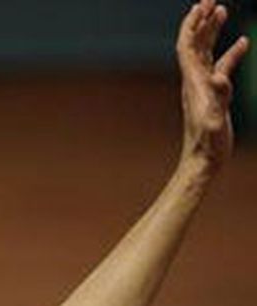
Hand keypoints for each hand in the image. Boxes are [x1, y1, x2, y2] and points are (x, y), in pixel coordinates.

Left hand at [178, 0, 248, 171]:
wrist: (202, 162)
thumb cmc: (208, 144)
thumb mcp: (214, 119)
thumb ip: (219, 97)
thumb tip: (221, 76)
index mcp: (193, 82)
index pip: (187, 46)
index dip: (192, 25)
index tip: (201, 5)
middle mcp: (194, 82)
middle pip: (194, 44)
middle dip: (201, 21)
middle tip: (210, 0)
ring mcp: (202, 88)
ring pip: (206, 52)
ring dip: (212, 31)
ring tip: (222, 10)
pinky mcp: (212, 96)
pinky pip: (220, 67)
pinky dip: (230, 52)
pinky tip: (244, 43)